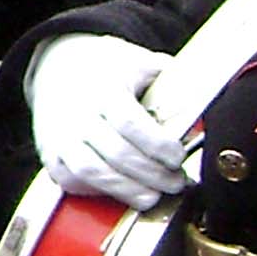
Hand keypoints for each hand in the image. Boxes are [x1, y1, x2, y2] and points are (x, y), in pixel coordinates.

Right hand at [27, 34, 186, 209]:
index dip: (157, 145)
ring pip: (95, 173)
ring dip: (130, 190)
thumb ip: (170, 79)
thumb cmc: (105, 68)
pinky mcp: (52, 154)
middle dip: (154, 175)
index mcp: (103, 88)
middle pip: (118, 154)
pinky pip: (75, 181)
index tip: (177, 156)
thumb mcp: (139, 62)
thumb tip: (204, 94)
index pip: (130, 122)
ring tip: (154, 194)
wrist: (58, 67)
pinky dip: (100, 191)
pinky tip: (123, 188)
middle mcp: (78, 112)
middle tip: (176, 182)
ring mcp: (61, 135)